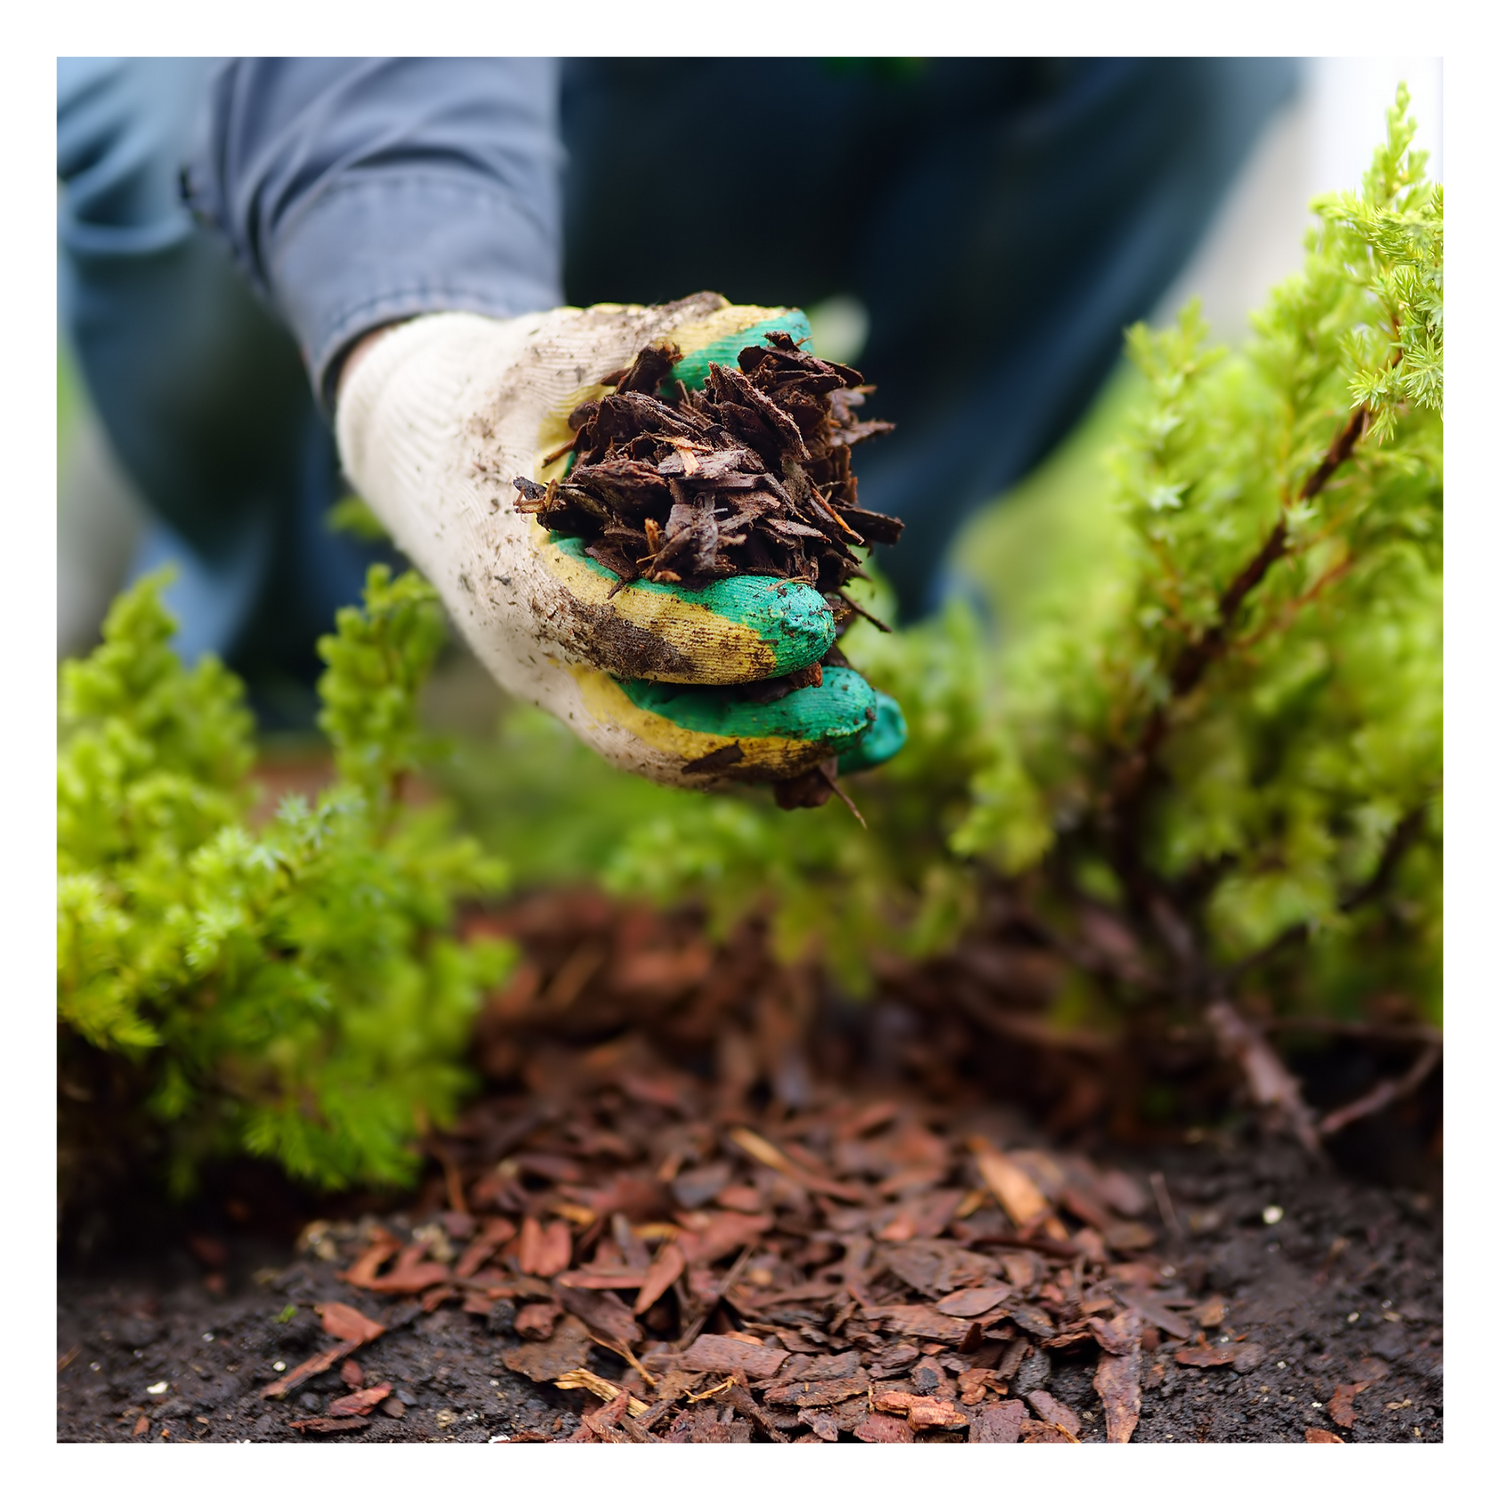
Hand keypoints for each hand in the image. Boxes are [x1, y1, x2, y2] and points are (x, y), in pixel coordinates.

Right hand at [335, 293, 903, 788]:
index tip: (816, 621)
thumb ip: (664, 343)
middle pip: (648, 734)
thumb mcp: (562, 352)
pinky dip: (763, 741)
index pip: (620, 628)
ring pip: (671, 753)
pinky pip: (682, 737)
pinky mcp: (599, 692)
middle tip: (861, 710)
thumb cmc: (498, 396)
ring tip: (881, 733)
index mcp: (514, 573)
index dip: (721, 636)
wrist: (423, 456)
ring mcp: (565, 687)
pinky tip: (846, 728)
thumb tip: (784, 329)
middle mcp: (534, 655)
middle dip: (759, 734)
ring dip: (778, 753)